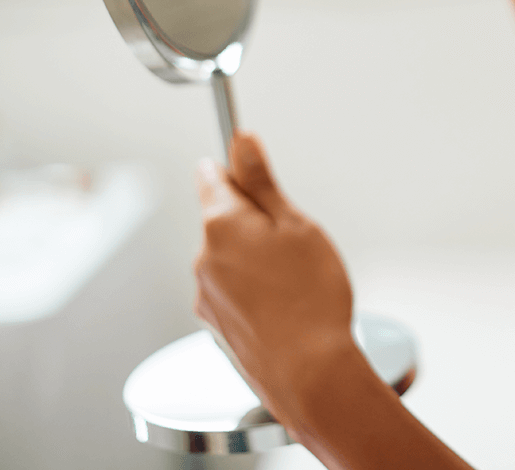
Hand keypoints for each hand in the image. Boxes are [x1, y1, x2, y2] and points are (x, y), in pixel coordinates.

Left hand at [194, 133, 356, 421]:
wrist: (310, 373)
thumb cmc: (310, 299)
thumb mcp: (295, 224)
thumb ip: (262, 180)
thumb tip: (241, 141)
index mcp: (221, 225)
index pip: (212, 176)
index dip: (236, 169)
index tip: (255, 172)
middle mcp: (203, 259)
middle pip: (223, 219)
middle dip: (255, 220)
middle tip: (296, 238)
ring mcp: (207, 296)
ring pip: (230, 258)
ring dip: (256, 258)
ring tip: (297, 279)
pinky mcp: (217, 325)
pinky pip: (235, 291)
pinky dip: (257, 290)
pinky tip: (287, 305)